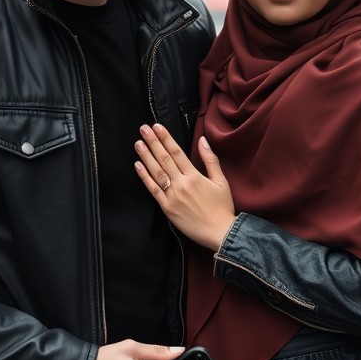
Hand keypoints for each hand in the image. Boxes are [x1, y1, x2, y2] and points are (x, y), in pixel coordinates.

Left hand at [135, 124, 235, 250]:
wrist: (219, 232)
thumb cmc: (222, 207)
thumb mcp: (221, 181)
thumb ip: (210, 159)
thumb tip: (202, 140)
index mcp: (194, 176)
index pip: (176, 152)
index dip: (166, 138)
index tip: (157, 127)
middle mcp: (181, 184)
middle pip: (164, 159)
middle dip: (153, 142)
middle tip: (143, 129)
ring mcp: (172, 196)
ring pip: (156, 172)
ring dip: (146, 157)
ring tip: (138, 144)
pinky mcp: (167, 208)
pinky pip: (153, 190)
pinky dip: (145, 177)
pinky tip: (138, 166)